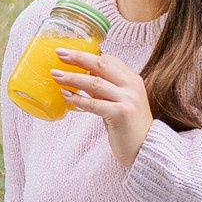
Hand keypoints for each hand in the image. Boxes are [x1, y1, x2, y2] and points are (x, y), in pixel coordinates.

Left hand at [53, 48, 153, 170]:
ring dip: (73, 78)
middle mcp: (132, 86)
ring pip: (95, 83)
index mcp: (132, 80)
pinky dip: (78, 99)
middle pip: (101, 65)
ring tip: (56, 75)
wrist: (145, 149)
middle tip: (59, 53)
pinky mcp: (121, 114)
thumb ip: (104, 89)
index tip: (69, 52)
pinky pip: (94, 104)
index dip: (88, 54)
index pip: (109, 60)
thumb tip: (80, 77)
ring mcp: (128, 99)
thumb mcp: (119, 102)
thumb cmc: (128, 127)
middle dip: (79, 58)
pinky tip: (66, 96)